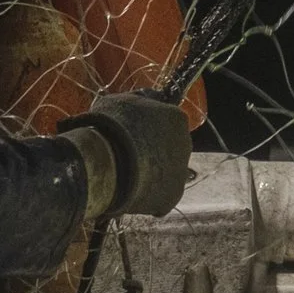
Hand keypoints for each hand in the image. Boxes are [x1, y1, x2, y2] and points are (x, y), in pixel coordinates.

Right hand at [59, 91, 194, 217]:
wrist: (107, 162)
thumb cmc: (112, 126)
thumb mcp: (123, 100)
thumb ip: (142, 97)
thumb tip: (153, 95)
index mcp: (178, 118)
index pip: (168, 122)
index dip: (147, 128)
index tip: (130, 133)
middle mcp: (186, 144)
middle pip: (170, 148)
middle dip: (152, 151)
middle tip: (127, 156)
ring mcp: (181, 172)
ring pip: (166, 173)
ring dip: (150, 174)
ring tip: (125, 176)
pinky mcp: (172, 197)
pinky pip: (160, 196)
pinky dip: (147, 196)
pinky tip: (129, 193)